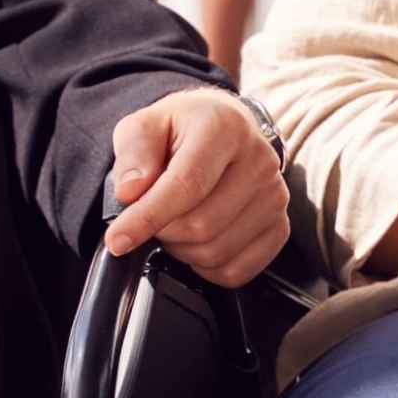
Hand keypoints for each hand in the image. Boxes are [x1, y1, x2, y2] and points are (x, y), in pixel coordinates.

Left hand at [105, 88, 288, 286]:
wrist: (224, 131)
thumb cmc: (183, 131)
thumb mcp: (145, 125)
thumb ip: (133, 153)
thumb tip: (130, 192)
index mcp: (224, 127)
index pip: (186, 185)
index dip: (147, 218)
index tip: (117, 239)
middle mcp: (259, 161)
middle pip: (201, 226)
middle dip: (163, 232)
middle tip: (152, 218)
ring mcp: (274, 197)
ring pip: (216, 252)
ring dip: (182, 250)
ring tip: (175, 225)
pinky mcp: (280, 227)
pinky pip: (236, 271)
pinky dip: (206, 267)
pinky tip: (197, 243)